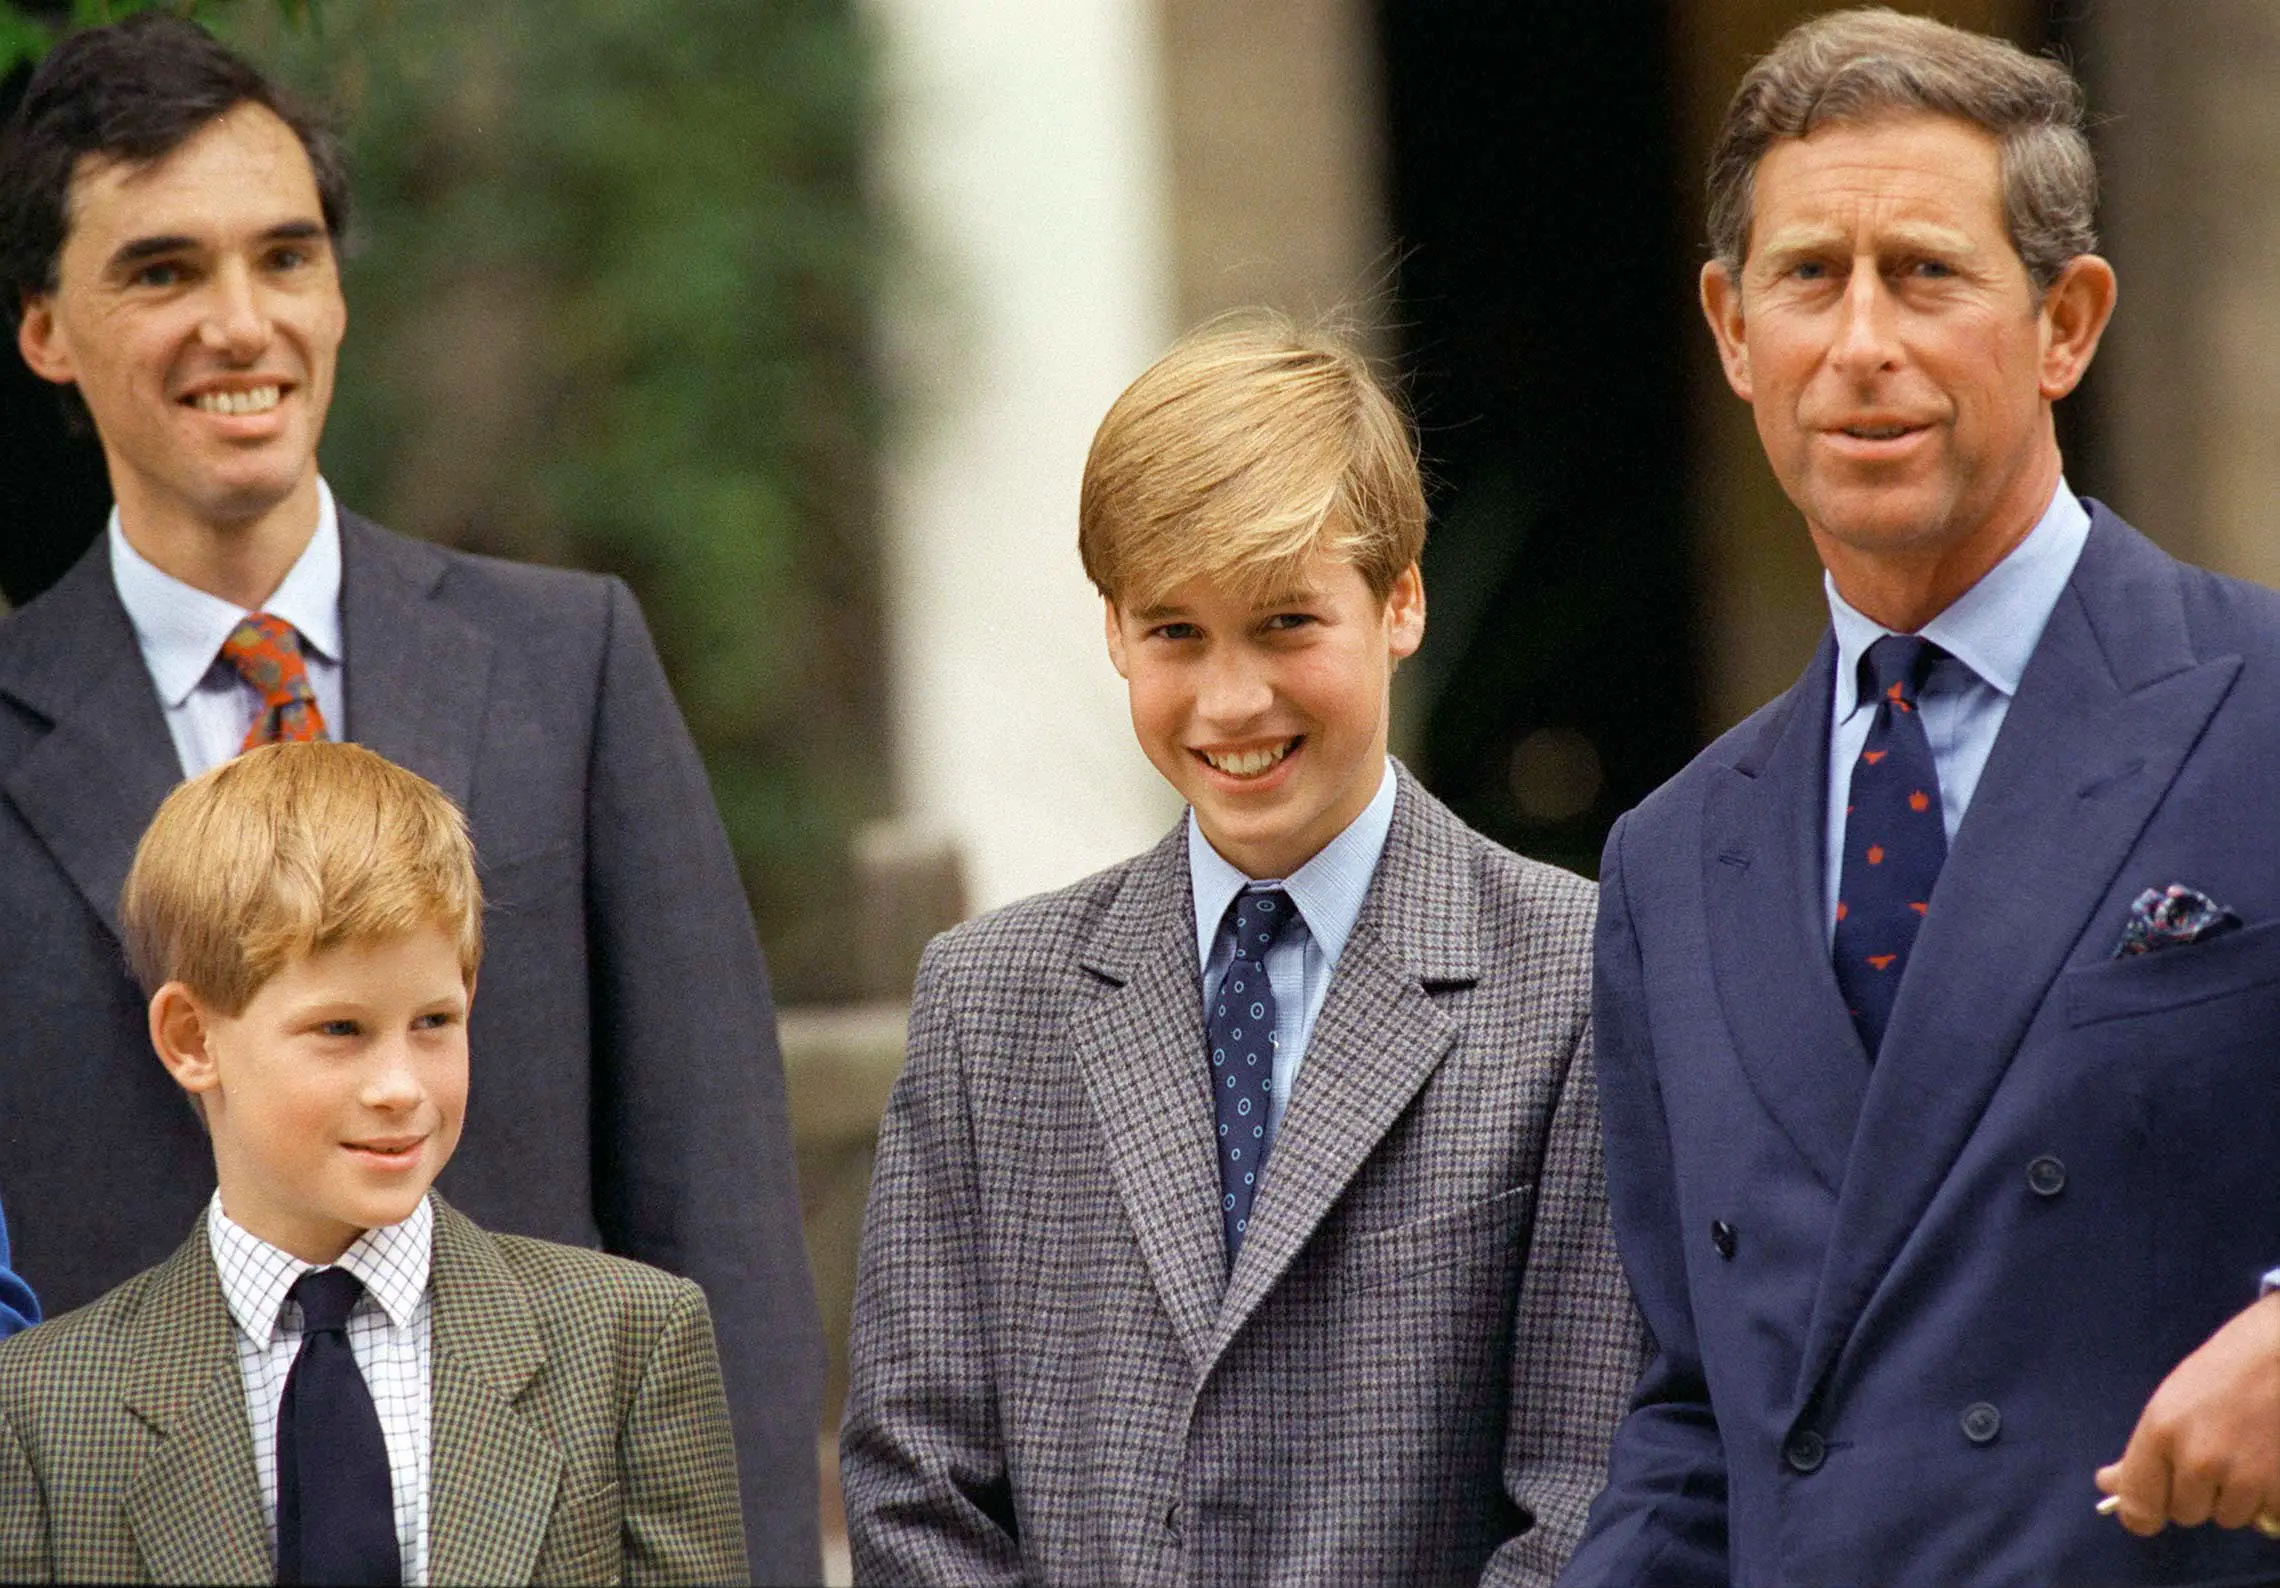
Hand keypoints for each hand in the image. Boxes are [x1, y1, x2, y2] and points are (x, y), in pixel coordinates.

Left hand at [2096, 1292, 2279, 1534]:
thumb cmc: (2227, 1370)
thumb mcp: (2171, 1400)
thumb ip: (2144, 1449)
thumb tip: (2108, 1484)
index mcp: (2160, 1432)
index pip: (2139, 1505)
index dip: (2143, 1514)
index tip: (2148, 1514)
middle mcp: (2199, 1459)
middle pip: (2186, 1515)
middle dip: (2197, 1494)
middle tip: (2215, 1455)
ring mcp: (2245, 1477)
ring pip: (2229, 1518)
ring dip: (2236, 1498)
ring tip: (2249, 1453)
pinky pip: (2269, 1519)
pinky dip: (2270, 1500)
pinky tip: (2272, 1463)